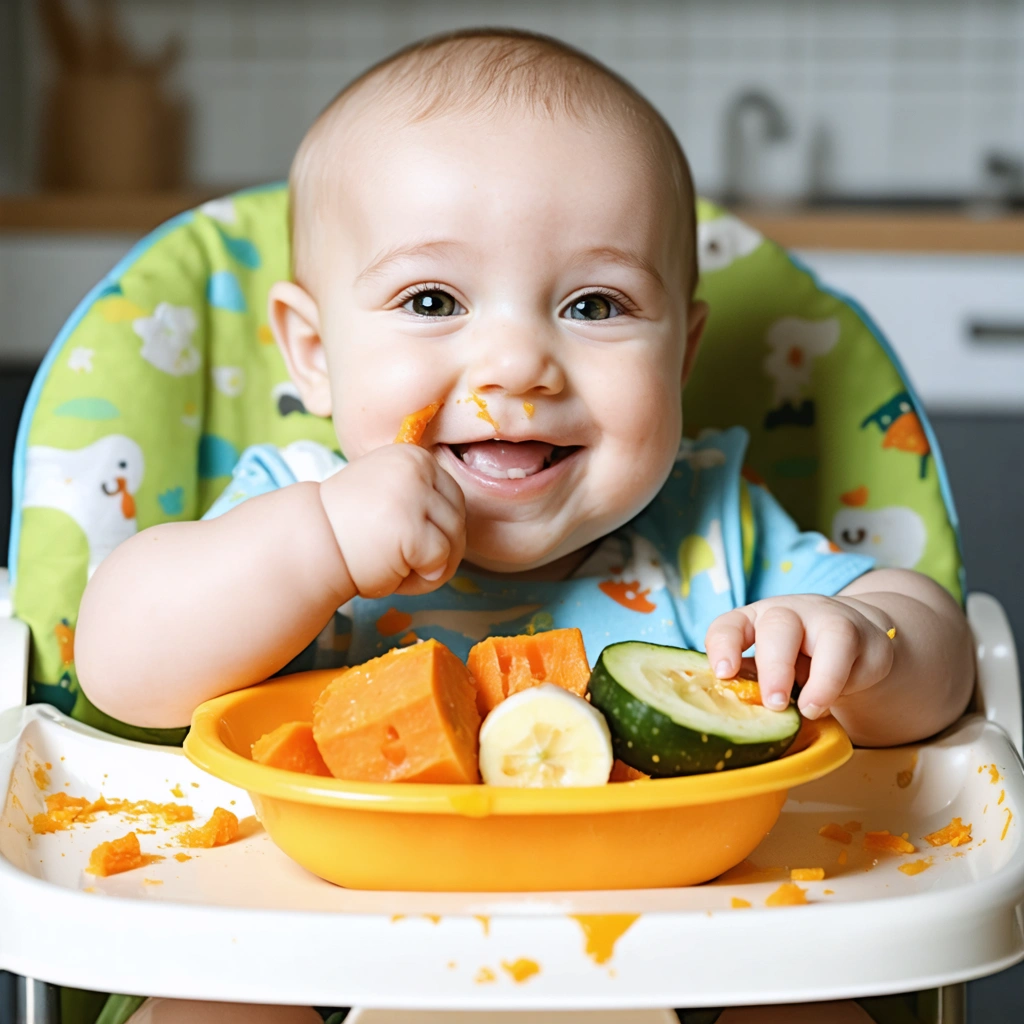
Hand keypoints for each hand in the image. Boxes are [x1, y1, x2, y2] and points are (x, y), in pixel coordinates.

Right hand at [317, 444, 465, 597]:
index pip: (453, 499)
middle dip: (439, 551)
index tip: (403, 539)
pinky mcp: (412, 529)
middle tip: (402, 561)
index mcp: (414, 456)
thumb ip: (424, 500)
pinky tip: (393, 575)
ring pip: (454, 543)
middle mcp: (417, 467)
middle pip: (459, 520)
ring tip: (395, 567)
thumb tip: (462, 526)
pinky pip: (440, 562)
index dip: (435, 529)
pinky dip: (421, 580)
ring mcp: (414, 496)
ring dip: (430, 568)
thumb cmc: (349, 531)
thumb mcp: (390, 496)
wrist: (307, 546)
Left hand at [705, 595, 895, 719]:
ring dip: (822, 679)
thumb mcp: (769, 669)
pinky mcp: (868, 640)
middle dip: (775, 666)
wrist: (853, 643)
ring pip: (833, 635)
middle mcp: (790, 614)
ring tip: (810, 710)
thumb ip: (754, 686)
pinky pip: (861, 662)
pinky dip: (848, 685)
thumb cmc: (796, 660)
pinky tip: (836, 699)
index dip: (724, 646)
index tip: (723, 674)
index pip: (731, 625)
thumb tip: (741, 718)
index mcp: (754, 621)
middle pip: (779, 626)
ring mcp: (831, 621)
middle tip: (774, 703)